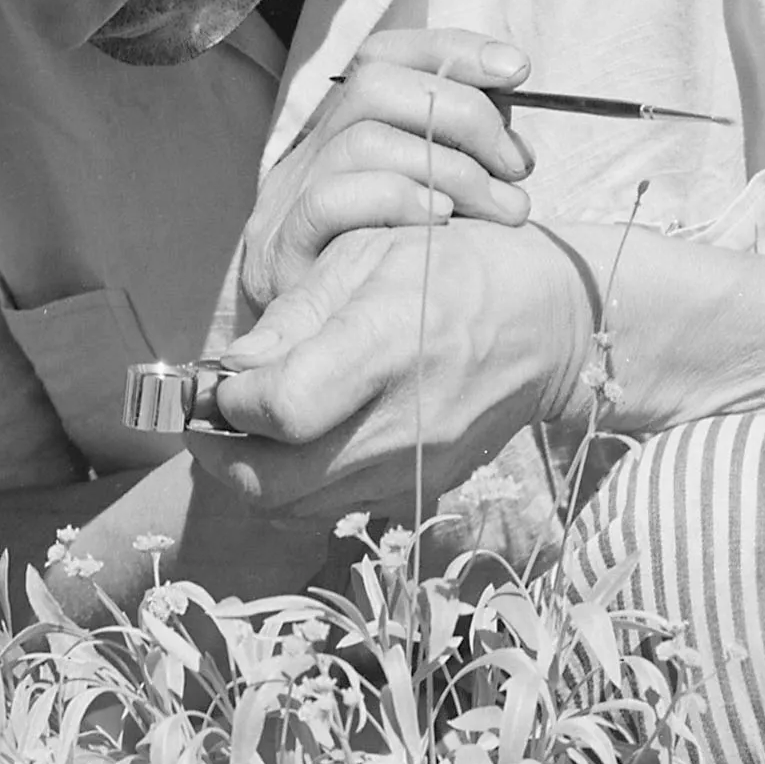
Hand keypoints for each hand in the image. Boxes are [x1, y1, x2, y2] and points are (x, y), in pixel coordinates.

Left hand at [189, 220, 595, 527]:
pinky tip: (304, 439)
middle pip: (275, 484)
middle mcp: (404, 419)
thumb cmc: (456, 267)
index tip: (219, 380)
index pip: (281, 408)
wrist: (554, 322)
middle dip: (222, 456)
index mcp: (388, 343)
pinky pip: (337, 508)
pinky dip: (303, 485)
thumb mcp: (371, 254)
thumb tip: (229, 370)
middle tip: (210, 421)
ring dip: (257, 475)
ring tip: (250, 429)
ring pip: (298, 509)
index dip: (228, 401)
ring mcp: (418, 466)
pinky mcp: (425, 490)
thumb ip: (292, 316)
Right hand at [238, 29, 539, 312]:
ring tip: (503, 208)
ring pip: (362, 141)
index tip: (518, 70)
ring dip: (451, 168)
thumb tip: (515, 133)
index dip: (452, 50)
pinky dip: (397, 200)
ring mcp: (285, 203)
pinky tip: (443, 222)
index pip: (383, 57)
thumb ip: (460, 163)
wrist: (317, 369)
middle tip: (516, 165)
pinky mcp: (279, 255)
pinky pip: (329, 202)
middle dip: (464, 115)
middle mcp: (306, 157)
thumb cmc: (390, 288)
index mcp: (339, 136)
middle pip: (375, 86)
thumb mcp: (430, 212)